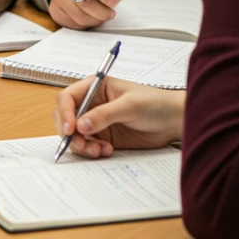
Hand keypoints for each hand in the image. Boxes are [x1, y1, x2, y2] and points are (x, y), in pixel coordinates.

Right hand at [48, 0, 130, 28]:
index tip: (113, 3)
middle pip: (84, 1)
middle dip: (101, 12)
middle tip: (110, 13)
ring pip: (79, 15)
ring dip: (95, 20)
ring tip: (100, 15)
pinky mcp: (54, 9)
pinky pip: (72, 23)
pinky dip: (85, 25)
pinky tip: (90, 18)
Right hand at [54, 75, 183, 157]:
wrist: (174, 121)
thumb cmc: (155, 104)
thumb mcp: (130, 106)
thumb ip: (105, 115)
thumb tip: (81, 125)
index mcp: (94, 88)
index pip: (68, 98)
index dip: (65, 113)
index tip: (71, 129)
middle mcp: (91, 104)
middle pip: (66, 117)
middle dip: (70, 133)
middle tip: (82, 146)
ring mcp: (96, 121)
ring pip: (75, 135)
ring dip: (82, 145)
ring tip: (99, 151)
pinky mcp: (103, 137)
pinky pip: (87, 145)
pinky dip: (92, 151)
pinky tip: (107, 151)